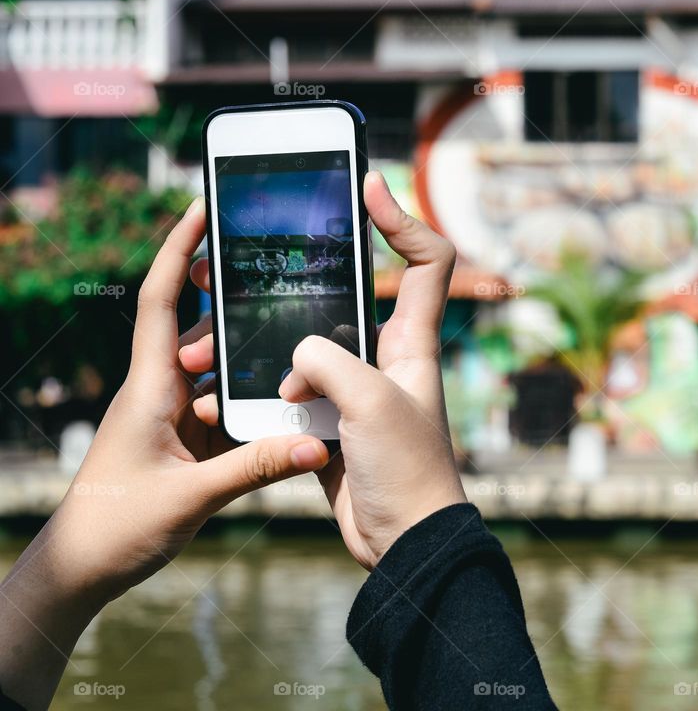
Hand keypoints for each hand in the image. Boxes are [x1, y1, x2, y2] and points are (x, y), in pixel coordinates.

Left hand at [0, 199, 327, 708]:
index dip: (179, 250)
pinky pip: (216, 404)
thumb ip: (257, 466)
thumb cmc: (117, 527)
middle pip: (195, 326)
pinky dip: (243, 398)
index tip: (201, 207)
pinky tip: (274, 403)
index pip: (160, 301)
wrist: (81, 568)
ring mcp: (167, 415)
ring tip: (284, 345)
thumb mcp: (193, 497)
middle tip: (271, 278)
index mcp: (148, 389)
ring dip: (241, 357)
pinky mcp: (179, 439)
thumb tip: (317, 443)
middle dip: (228, 302)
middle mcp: (156, 391)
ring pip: (210, 368)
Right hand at [190, 171, 467, 568]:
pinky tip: (246, 399)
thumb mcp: (369, 403)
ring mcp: (359, 388)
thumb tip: (296, 357)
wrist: (401, 541)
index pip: (427, 260)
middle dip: (311, 281)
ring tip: (239, 346)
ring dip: (280, 348)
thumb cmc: (407, 471)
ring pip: (314, 345)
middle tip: (264, 264)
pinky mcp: (335, 419)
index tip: (368, 187)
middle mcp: (389, 357)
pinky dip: (272, 389)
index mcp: (414, 341)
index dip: (403, 218)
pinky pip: (298, 388)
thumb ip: (328, 362)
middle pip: (354, 296)